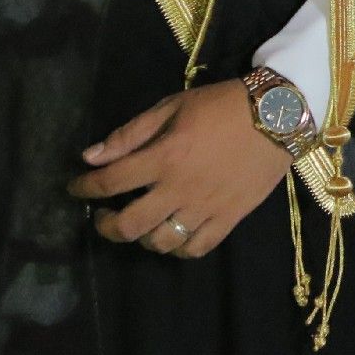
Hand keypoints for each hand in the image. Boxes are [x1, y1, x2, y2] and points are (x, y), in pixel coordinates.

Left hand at [67, 79, 290, 258]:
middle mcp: (179, 190)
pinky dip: (179, 248)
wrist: (277, 117)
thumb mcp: (172, 107)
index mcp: (164, 158)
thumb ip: (131, 134)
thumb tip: (91, 156)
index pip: (111, 182)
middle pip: (129, 226)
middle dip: (106, 226)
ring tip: (141, 223)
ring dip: (142, 237)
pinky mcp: (228, 219)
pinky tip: (173, 234)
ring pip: (160, 243)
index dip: (85, 188)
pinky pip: (196, 248)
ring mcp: (205, 209)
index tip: (76, 187)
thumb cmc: (221, 106)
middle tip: (104, 215)